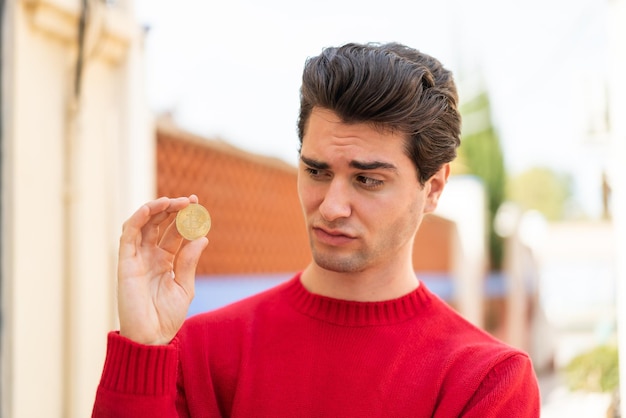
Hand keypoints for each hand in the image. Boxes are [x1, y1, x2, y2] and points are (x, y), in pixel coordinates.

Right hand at [117, 195, 208, 344]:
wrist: (151, 338)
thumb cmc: (167, 317)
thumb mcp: (184, 286)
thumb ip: (189, 261)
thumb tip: (203, 237)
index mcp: (165, 261)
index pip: (174, 232)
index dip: (185, 218)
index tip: (198, 206)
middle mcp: (149, 256)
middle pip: (159, 224)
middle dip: (173, 209)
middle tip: (190, 201)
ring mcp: (137, 258)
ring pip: (143, 224)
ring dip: (156, 208)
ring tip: (174, 201)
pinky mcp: (125, 263)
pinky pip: (128, 235)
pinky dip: (138, 219)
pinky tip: (152, 208)